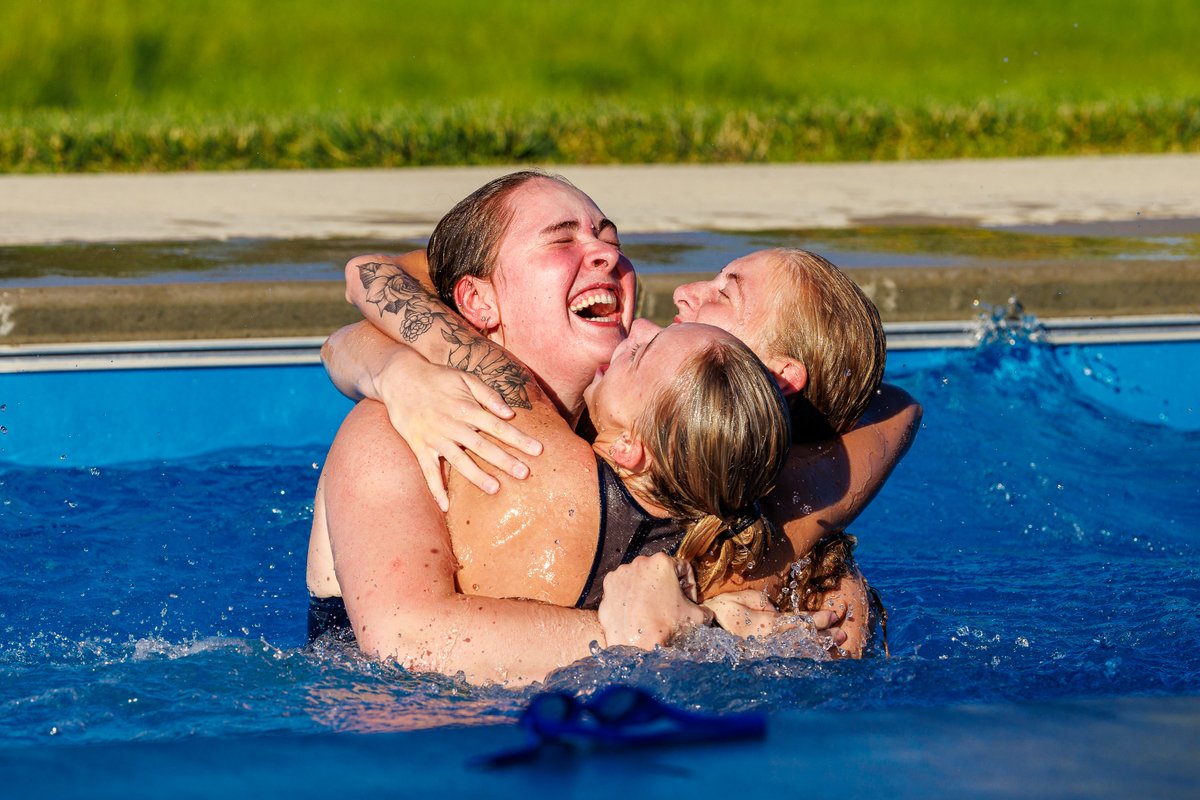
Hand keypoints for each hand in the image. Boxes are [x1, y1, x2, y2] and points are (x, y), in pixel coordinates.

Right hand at [376, 350, 542, 511]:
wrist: (400, 377)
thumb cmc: (437, 377)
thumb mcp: (464, 377)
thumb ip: (488, 394)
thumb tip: (509, 413)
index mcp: (467, 408)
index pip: (498, 426)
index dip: (519, 438)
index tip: (538, 450)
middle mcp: (452, 425)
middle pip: (483, 446)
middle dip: (505, 460)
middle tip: (524, 474)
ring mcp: (435, 438)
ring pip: (459, 461)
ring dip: (477, 476)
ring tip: (495, 489)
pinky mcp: (419, 447)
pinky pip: (428, 471)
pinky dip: (436, 489)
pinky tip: (446, 506)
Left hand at [598, 554, 711, 649]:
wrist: (637, 645)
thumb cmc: (667, 626)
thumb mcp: (698, 617)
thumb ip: (705, 610)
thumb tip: (707, 613)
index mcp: (662, 562)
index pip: (682, 568)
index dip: (689, 585)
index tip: (688, 600)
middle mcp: (639, 562)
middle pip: (659, 571)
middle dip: (667, 587)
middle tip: (671, 605)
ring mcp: (621, 574)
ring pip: (639, 578)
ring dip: (647, 590)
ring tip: (652, 610)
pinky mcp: (608, 587)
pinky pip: (623, 588)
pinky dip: (630, 597)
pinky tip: (636, 613)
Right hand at [703, 591, 846, 648]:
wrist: (701, 635)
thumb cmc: (719, 612)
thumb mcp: (737, 599)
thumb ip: (760, 602)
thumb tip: (775, 608)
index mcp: (764, 624)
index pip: (797, 621)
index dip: (817, 619)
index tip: (833, 615)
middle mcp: (769, 641)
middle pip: (802, 638)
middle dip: (824, 635)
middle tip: (842, 633)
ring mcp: (766, 653)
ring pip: (798, 651)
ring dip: (819, 647)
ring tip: (836, 645)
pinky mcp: (762, 660)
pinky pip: (787, 660)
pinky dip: (804, 659)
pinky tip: (816, 657)